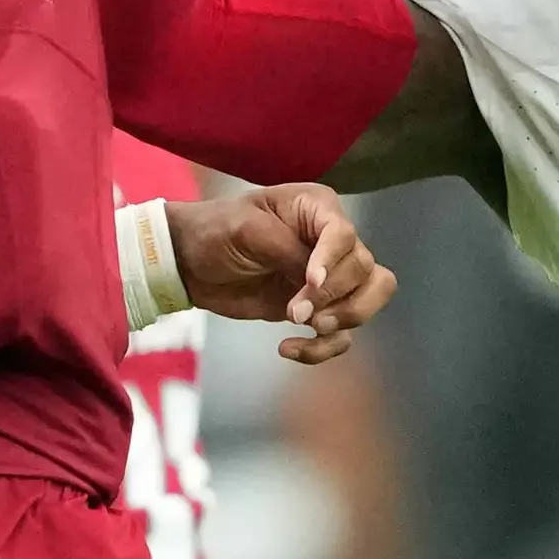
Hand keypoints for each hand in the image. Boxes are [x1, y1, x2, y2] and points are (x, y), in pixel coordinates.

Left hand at [166, 184, 398, 362]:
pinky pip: (341, 334)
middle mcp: (333, 242)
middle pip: (367, 271)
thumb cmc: (216, 231)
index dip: (333, 262)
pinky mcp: (317, 310)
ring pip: (370, 300)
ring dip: (344, 320)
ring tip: (308, 327)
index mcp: (318, 209)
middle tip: (298, 311)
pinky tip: (288, 349)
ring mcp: (329, 278)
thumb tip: (318, 285)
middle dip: (336, 296)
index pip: (345, 236)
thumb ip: (287, 252)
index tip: (311, 283)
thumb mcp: (247, 229)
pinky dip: (323, 348)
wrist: (189, 265)